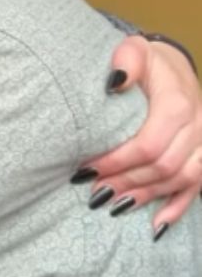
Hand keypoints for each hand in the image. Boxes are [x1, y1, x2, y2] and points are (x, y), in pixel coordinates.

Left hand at [82, 36, 201, 232]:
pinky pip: (198, 187)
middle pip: (163, 166)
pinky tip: (156, 226)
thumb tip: (114, 82)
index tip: (86, 169)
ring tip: (112, 205)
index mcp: (179, 103)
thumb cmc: (148, 61)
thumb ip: (126, 61)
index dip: (116, 161)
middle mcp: (199, 125)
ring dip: (146, 196)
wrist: (174, 66)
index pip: (148, 145)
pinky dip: (178, 207)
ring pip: (181, 180)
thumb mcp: (134, 50)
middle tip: (92, 191)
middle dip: (125, 182)